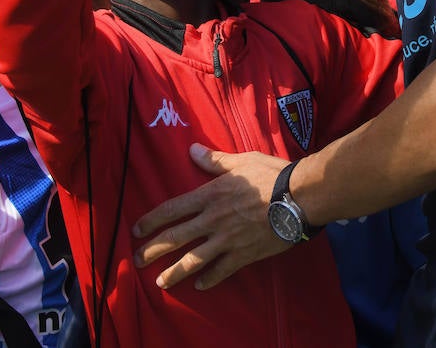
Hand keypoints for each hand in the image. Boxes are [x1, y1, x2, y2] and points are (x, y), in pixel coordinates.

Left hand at [132, 145, 289, 289]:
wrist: (299, 197)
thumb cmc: (271, 174)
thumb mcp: (242, 161)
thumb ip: (215, 160)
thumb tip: (192, 150)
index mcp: (210, 195)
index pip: (172, 209)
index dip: (151, 220)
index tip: (136, 230)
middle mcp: (213, 219)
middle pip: (175, 237)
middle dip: (153, 250)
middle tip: (137, 260)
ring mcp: (227, 239)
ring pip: (193, 260)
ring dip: (174, 272)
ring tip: (161, 282)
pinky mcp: (244, 254)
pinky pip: (222, 270)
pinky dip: (210, 279)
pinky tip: (200, 285)